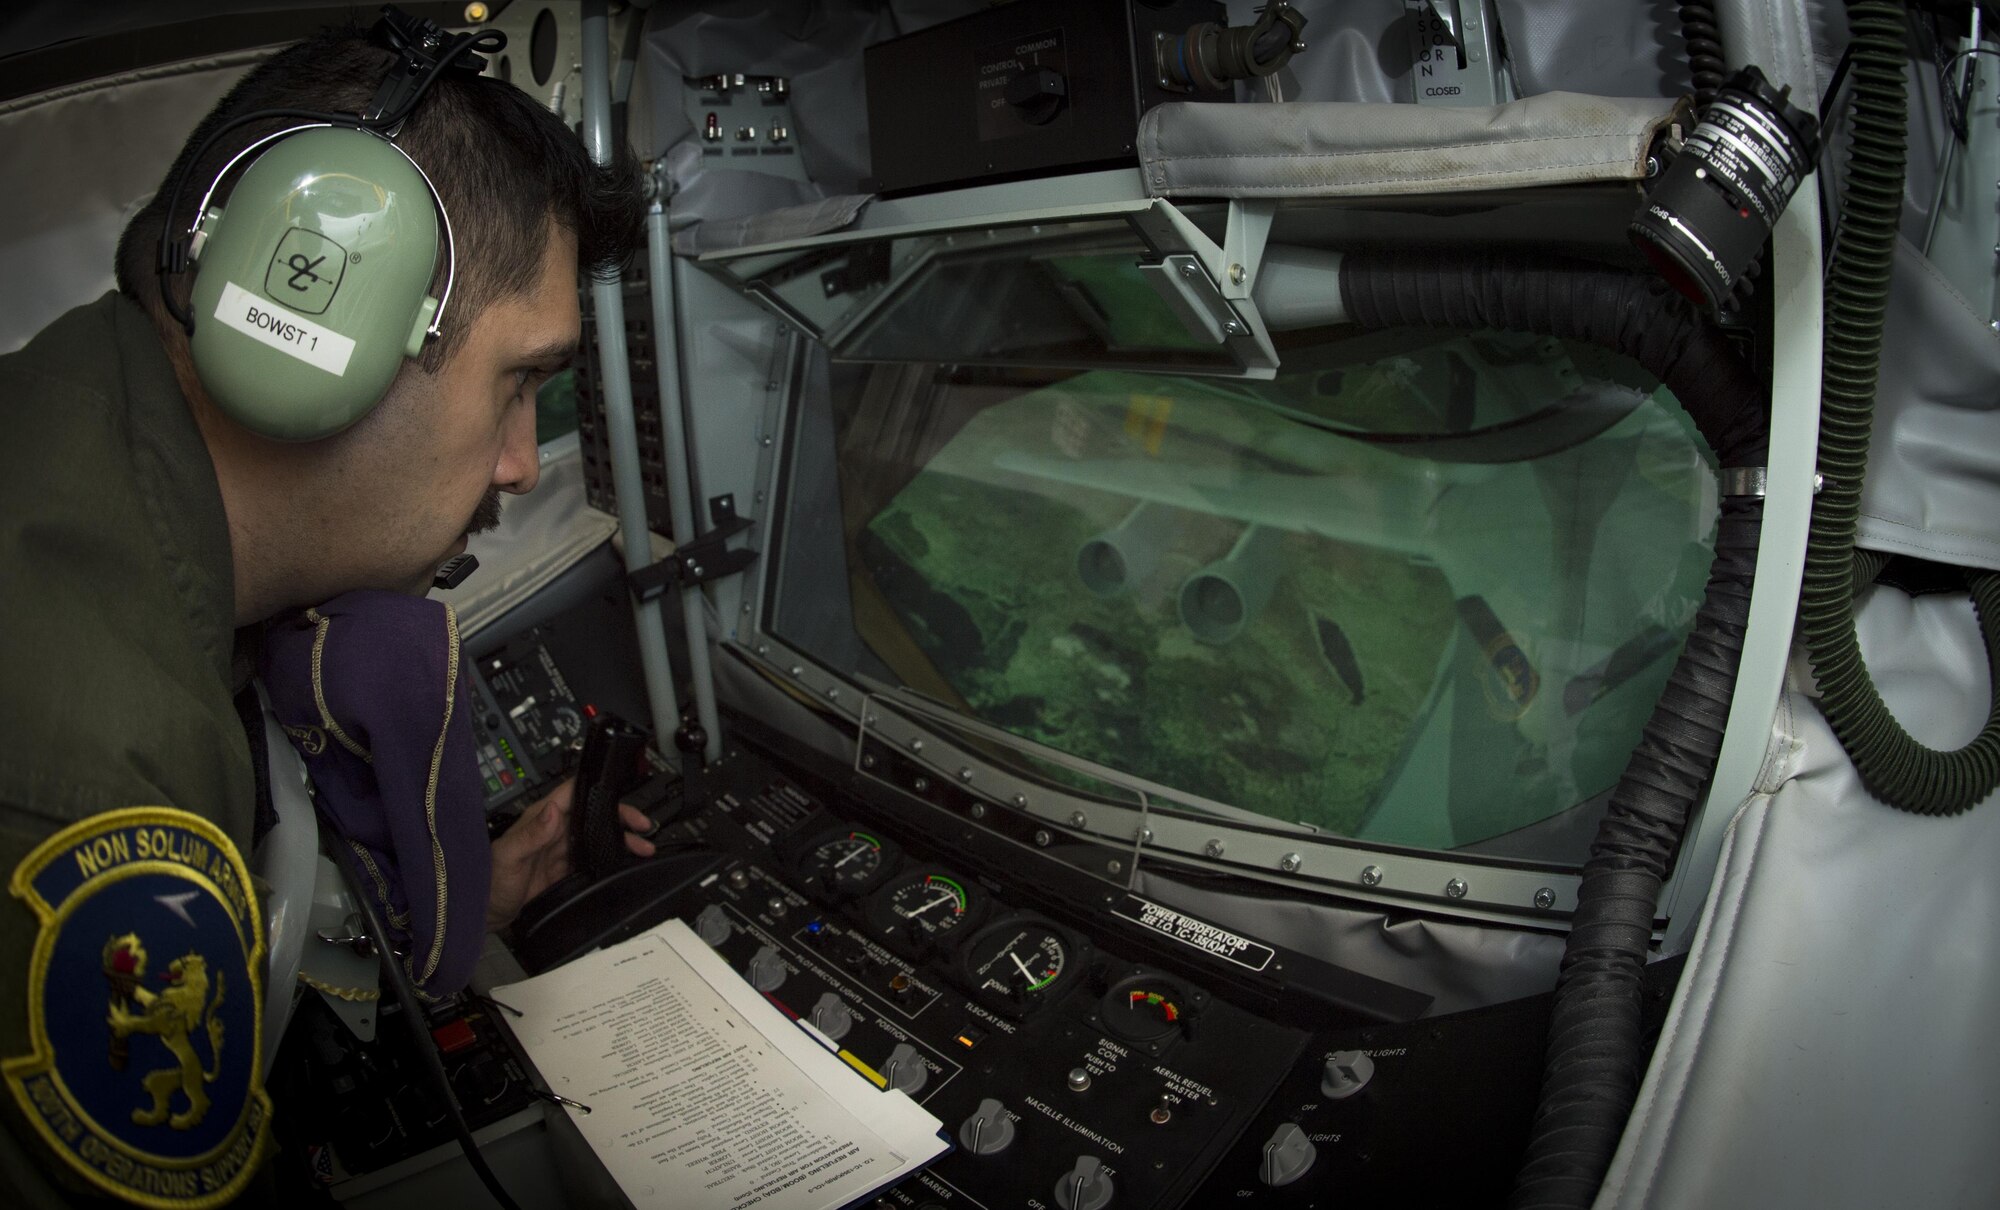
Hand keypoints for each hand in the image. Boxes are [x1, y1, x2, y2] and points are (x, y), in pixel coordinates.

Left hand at [486, 777, 656, 932]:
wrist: (483, 913)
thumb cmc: (487, 880)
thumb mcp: (508, 856)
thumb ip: (530, 835)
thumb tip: (553, 811)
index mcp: (541, 819)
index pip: (571, 794)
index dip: (595, 788)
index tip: (617, 790)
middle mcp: (554, 831)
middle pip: (593, 815)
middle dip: (620, 816)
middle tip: (641, 824)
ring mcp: (561, 851)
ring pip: (598, 837)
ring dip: (621, 840)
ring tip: (643, 846)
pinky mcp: (566, 870)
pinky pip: (594, 859)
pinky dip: (612, 859)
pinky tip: (625, 863)